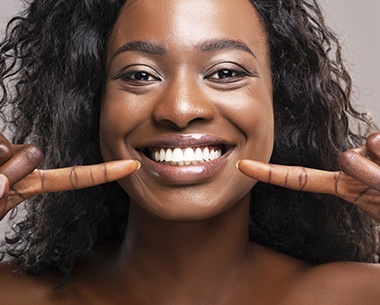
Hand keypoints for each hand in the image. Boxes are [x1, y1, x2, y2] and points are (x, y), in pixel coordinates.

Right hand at [0, 135, 139, 220]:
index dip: (103, 173)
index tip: (133, 167)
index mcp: (30, 187)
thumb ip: (0, 191)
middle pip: (31, 153)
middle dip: (9, 167)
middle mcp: (20, 170)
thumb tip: (5, 160)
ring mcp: (4, 160)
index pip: (73, 178)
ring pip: (7, 147)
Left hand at [237, 132, 379, 221]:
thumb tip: (367, 146)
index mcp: (345, 188)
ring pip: (371, 145)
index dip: (271, 174)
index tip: (241, 166)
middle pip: (347, 157)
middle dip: (368, 171)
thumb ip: (371, 184)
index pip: (301, 178)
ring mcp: (372, 156)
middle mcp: (354, 167)